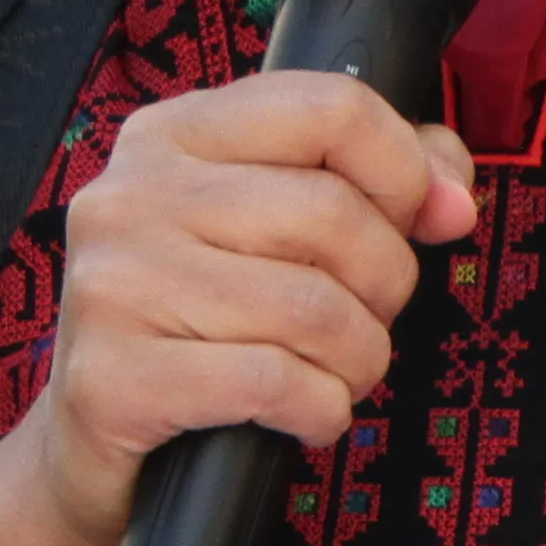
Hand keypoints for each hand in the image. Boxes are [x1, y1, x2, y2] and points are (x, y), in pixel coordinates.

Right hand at [0, 71, 480, 545]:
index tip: (422, 218)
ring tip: (336, 373)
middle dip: (384, 284)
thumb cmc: (204, 322)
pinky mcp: (114, 378)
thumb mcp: (277, 227)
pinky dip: (321, 410)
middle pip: (333, 215)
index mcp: (174, 135)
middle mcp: (132, 196)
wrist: (93, 438)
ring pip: (315, 309)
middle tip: (364, 320)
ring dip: (359, 359)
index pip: (333, 108)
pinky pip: (275, 383)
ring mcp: (114, 285)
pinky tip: (304, 414)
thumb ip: (380, 181)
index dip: (406, 170)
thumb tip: (452, 199)